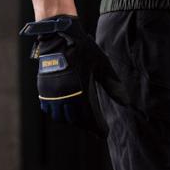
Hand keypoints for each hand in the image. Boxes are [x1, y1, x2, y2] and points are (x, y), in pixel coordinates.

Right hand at [20, 14, 130, 136]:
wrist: (59, 35)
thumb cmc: (83, 49)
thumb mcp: (101, 64)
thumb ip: (112, 84)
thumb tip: (126, 102)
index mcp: (81, 91)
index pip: (90, 118)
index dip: (98, 128)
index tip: (104, 134)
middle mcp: (65, 96)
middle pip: (76, 120)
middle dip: (86, 126)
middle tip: (95, 127)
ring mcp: (52, 94)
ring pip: (61, 117)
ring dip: (71, 121)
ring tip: (81, 120)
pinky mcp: (43, 90)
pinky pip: (49, 109)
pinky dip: (57, 114)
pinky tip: (64, 111)